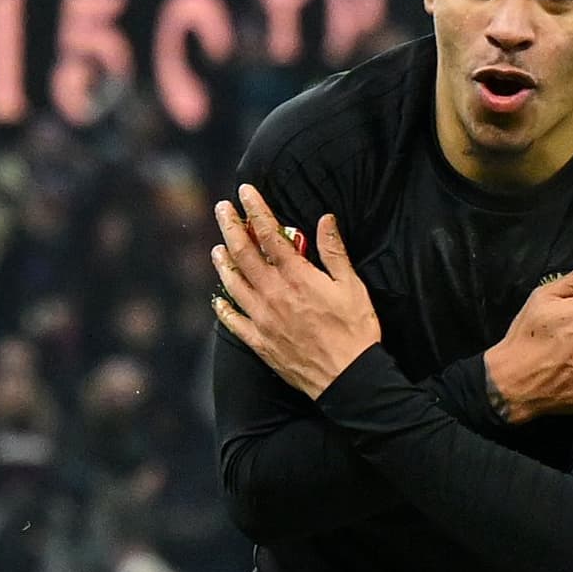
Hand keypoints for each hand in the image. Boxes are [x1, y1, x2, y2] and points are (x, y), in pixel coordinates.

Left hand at [210, 184, 382, 398]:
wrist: (348, 379)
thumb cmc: (355, 332)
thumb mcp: (352, 286)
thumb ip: (334, 251)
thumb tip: (325, 219)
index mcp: (297, 277)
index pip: (269, 234)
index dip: (255, 210)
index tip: (245, 192)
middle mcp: (273, 294)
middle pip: (243, 254)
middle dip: (230, 227)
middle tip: (221, 209)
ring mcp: (262, 319)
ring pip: (233, 284)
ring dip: (222, 263)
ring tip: (216, 248)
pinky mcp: (260, 343)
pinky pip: (233, 323)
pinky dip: (223, 309)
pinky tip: (217, 300)